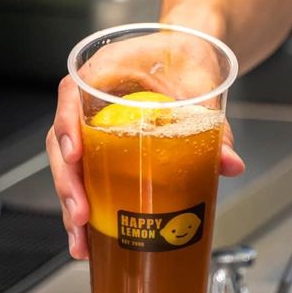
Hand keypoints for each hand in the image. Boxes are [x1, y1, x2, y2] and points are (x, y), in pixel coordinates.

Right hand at [47, 31, 244, 259]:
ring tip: (80, 240)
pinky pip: (86, 173)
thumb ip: (214, 121)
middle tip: (81, 215)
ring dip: (71, 203)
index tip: (75, 157)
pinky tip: (88, 238)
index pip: (71, 94)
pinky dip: (85, 204)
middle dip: (68, 183)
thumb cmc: (184, 53)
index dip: (67, 127)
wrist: (188, 51)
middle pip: (62, 140)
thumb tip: (229, 162)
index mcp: (103, 69)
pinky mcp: (102, 145)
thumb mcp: (200, 82)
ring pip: (68, 165)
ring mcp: (91, 124)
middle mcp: (88, 98)